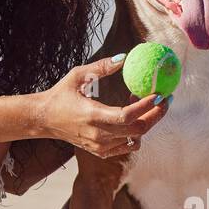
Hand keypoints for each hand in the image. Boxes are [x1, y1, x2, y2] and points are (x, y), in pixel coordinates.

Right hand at [33, 55, 170, 156]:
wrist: (44, 119)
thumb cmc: (60, 94)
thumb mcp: (78, 75)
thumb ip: (101, 67)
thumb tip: (124, 57)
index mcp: (93, 116)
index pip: (128, 115)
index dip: (147, 106)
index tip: (160, 94)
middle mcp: (98, 135)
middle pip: (138, 130)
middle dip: (156, 114)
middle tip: (164, 99)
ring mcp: (100, 146)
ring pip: (135, 138)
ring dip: (144, 120)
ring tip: (140, 101)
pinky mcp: (101, 151)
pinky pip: (127, 145)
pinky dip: (135, 132)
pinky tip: (131, 116)